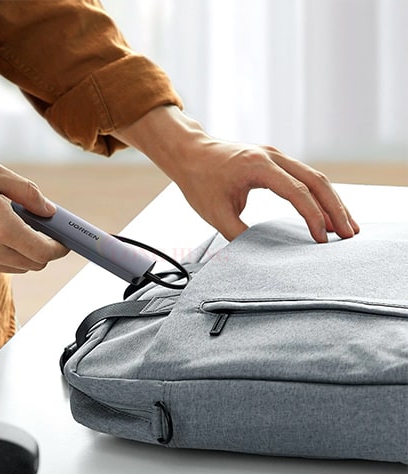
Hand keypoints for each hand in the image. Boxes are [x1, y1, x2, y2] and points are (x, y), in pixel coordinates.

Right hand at [0, 153, 67, 272]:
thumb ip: (28, 193)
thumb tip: (49, 210)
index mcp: (1, 229)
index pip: (44, 252)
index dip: (59, 248)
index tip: (65, 239)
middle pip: (34, 264)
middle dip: (46, 250)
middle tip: (45, 230)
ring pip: (17, 267)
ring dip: (27, 253)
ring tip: (22, 228)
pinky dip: (8, 254)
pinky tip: (1, 232)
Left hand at [114, 106, 359, 241]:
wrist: (189, 152)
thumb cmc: (198, 180)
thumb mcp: (215, 212)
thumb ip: (238, 233)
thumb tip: (262, 255)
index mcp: (258, 166)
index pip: (297, 193)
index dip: (313, 217)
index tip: (322, 240)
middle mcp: (272, 156)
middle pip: (316, 181)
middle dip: (335, 209)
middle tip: (350, 235)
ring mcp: (275, 156)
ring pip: (314, 177)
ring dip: (332, 201)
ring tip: (347, 226)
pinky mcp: (274, 160)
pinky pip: (304, 177)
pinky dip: (318, 195)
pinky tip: (326, 212)